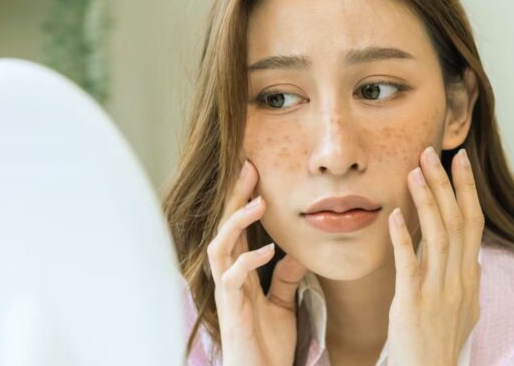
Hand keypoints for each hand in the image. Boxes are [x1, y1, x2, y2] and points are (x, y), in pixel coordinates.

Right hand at [206, 159, 307, 365]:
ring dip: (237, 223)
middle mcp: (229, 279)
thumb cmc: (266, 346)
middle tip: (249, 168)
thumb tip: (294, 253)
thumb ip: (284, 278)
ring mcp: (227, 294)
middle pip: (224, 228)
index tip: (255, 171)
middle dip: (234, 197)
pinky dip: (248, 260)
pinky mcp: (231, 311)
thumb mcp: (281, 305)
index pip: (238, 229)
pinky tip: (268, 249)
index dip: (243, 200)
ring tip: (259, 204)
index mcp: (240, 274)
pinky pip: (232, 278)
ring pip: (219, 247)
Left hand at [386, 147, 483, 365]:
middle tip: (432, 151)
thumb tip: (474, 258)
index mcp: (470, 276)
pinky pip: (409, 267)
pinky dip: (403, 239)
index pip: (473, 222)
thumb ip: (466, 279)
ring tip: (414, 171)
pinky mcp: (413, 305)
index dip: (466, 189)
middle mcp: (459, 279)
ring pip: (437, 237)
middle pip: (457, 221)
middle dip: (446, 183)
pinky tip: (393, 217)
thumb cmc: (442, 341)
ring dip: (426, 201)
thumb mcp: (465, 308)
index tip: (459, 159)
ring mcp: (438, 292)